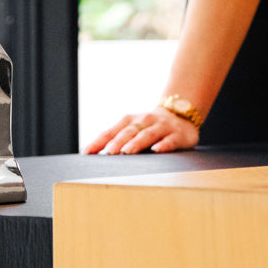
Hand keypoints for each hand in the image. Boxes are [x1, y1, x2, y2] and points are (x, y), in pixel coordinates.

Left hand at [82, 108, 199, 154]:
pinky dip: (163, 145)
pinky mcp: (176, 134)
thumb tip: (92, 153)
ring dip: (137, 143)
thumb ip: (116, 139)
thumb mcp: (132, 129)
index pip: (111, 131)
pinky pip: (169, 140)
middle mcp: (144, 121)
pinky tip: (157, 150)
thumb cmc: (149, 126)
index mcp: (129, 121)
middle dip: (118, 142)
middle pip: (128, 132)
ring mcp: (160, 127)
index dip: (99, 141)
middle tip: (108, 152)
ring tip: (127, 151)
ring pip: (147, 135)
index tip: (86, 152)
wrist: (180, 114)